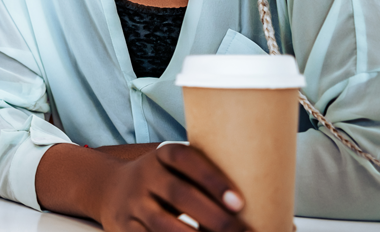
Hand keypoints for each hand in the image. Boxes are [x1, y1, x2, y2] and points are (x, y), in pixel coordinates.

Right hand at [97, 144, 245, 231]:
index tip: (239, 203)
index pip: (185, 159)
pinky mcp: (125, 227)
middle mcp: (145, 176)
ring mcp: (132, 203)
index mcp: (162, 155)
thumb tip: (270, 209)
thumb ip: (206, 178)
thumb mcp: (176, 168)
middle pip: (178, 194)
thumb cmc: (164, 181)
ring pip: (162, 224)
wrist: (109, 189)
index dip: (211, 179)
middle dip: (213, 217)